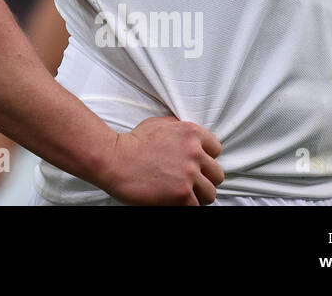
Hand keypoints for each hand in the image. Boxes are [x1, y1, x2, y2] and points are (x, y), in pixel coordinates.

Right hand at [99, 116, 223, 204]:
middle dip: (204, 179)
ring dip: (198, 195)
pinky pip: (196, 206)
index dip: (205, 159)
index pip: (216, 150)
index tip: (195, 165)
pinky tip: (174, 200)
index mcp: (191, 133)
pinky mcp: (181, 194)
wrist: (114, 159)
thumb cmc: (132, 142)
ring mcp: (189, 174)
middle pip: (217, 174)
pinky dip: (186, 205)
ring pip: (210, 193)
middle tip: (190, 182)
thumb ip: (179, 129)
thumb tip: (192, 138)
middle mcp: (194, 152)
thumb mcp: (158, 124)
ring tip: (183, 194)